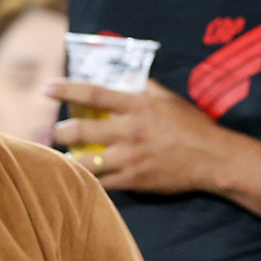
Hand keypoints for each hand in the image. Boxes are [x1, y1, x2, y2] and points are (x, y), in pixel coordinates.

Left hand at [48, 80, 227, 194]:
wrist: (213, 159)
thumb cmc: (193, 126)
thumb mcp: (169, 99)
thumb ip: (145, 87)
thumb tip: (125, 78)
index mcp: (136, 106)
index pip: (93, 93)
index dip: (66, 90)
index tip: (46, 89)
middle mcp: (128, 130)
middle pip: (80, 131)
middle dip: (60, 132)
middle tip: (56, 133)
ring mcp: (129, 157)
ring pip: (85, 161)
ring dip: (70, 160)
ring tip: (65, 158)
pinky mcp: (133, 180)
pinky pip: (102, 183)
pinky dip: (90, 180)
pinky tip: (84, 178)